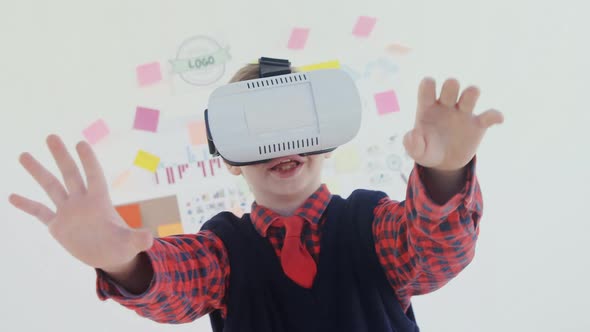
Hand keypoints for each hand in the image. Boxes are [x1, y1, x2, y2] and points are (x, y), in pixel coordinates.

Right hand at [9, 135, 152, 270]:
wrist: (109, 256)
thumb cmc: (123, 246)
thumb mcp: (131, 244)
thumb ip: (139, 239)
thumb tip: (150, 239)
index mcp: (100, 202)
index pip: (93, 176)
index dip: (89, 161)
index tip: (80, 143)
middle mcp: (82, 202)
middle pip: (70, 174)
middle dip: (61, 156)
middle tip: (51, 136)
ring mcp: (68, 212)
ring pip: (51, 187)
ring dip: (38, 172)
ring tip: (24, 155)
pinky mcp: (58, 226)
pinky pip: (40, 212)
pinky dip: (27, 205)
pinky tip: (12, 196)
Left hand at [403, 78, 503, 170]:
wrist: (444, 162)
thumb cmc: (427, 151)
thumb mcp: (416, 152)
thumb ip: (411, 144)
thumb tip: (414, 135)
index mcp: (428, 106)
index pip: (427, 87)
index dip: (428, 85)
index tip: (428, 85)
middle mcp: (446, 105)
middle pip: (451, 86)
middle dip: (451, 86)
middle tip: (448, 100)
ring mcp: (463, 112)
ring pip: (470, 94)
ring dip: (471, 94)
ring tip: (465, 105)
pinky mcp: (478, 124)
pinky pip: (489, 115)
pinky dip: (495, 115)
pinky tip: (498, 119)